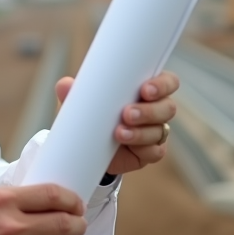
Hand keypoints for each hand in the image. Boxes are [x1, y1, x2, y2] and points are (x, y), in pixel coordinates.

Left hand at [54, 70, 179, 175]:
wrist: (87, 147)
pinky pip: (155, 151)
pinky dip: (143, 148)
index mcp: (146, 88)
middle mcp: (156, 109)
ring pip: (160, 130)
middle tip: (127, 113)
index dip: (162, 84)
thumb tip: (65, 85)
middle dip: (149, 110)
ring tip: (119, 133)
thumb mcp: (80, 102)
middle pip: (168, 107)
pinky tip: (128, 146)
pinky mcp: (149, 152)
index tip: (144, 89)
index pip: (167, 81)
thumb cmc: (90, 114)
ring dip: (141, 132)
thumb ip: (73, 92)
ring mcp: (155, 132)